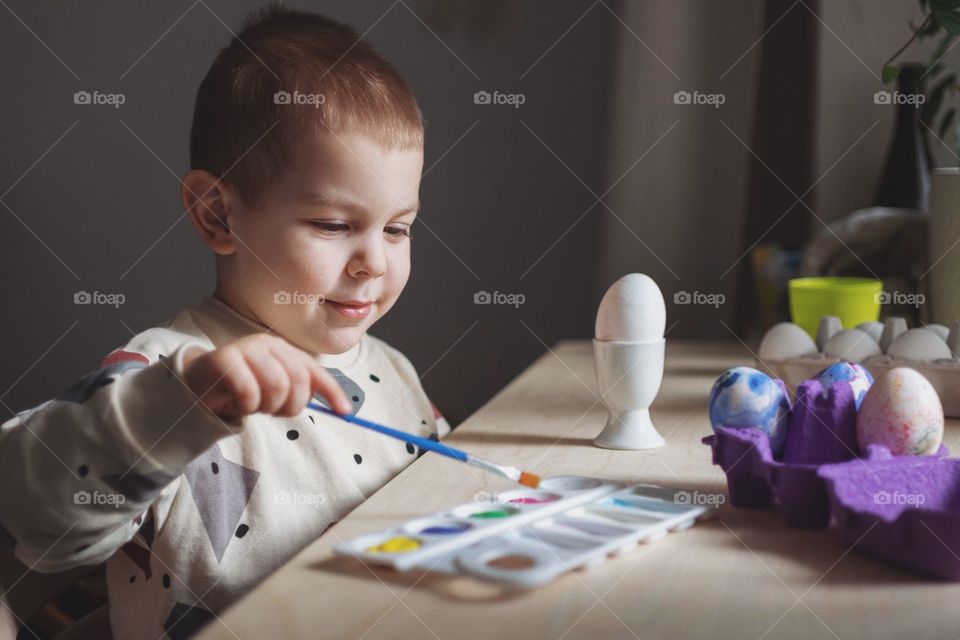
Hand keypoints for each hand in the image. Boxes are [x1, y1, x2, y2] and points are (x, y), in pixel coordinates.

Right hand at [182, 334, 351, 420]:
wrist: (196, 386)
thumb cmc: (239, 390)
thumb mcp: (274, 390)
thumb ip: (300, 391)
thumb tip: (341, 405)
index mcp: (282, 349)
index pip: (314, 370)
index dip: (332, 391)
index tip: (345, 411)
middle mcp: (266, 345)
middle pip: (297, 381)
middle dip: (290, 405)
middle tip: (273, 411)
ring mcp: (244, 349)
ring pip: (276, 387)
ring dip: (267, 407)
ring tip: (255, 406)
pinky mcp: (224, 360)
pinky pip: (249, 392)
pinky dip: (247, 406)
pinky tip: (238, 403)